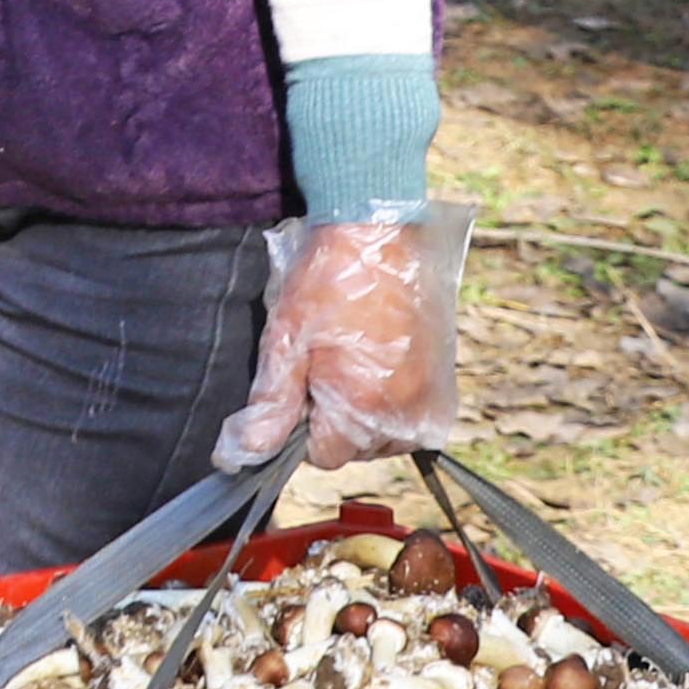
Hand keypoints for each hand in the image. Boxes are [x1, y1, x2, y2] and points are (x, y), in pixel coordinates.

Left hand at [215, 202, 470, 472]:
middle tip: (330, 359)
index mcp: (363, 409)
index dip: (302, 420)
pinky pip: (411, 419)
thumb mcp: (286, 341)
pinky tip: (381, 361)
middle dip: (335, 416)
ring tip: (356, 356)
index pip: (321, 455)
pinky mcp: (447, 386)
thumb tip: (241, 455)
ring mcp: (432, 401)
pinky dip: (393, 402)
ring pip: (383, 436)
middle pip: (354, 448)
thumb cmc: (328, 282)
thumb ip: (269, 406)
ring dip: (365, 411)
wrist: (378, 234)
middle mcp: (406, 415)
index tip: (305, 377)